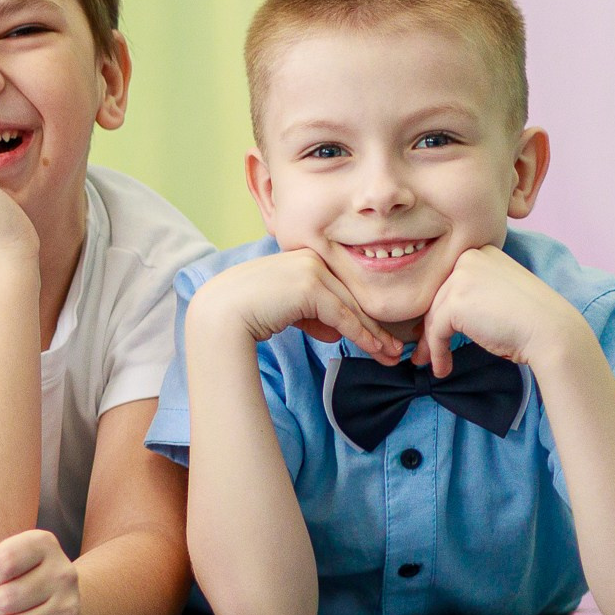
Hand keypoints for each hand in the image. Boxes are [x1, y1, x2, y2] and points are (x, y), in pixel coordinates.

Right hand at [190, 247, 401, 360]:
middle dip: (374, 327)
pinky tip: (376, 350)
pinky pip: (343, 316)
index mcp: (302, 258)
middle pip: (351, 298)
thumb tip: (335, 331)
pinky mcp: (312, 287)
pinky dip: (362, 335)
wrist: (221, 313)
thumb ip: (310, 315)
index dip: (361, 315)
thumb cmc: (244, 312)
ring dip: (375, 335)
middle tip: (394, 350)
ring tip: (391, 355)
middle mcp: (310, 258)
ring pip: (351, 307)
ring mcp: (311, 270)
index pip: (339, 290)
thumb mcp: (284, 310)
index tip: (378, 337)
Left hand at [413, 244, 589, 374]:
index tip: (433, 330)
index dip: (441, 309)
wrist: (553, 332)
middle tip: (423, 352)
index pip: (449, 282)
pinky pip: (436, 331)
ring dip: (430, 343)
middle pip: (438, 297)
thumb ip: (472, 294)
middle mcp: (468, 258)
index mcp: (481, 252)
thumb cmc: (531, 320)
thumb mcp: (498, 294)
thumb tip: (438, 314)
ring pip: (434, 315)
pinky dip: (436, 352)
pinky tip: (442, 368)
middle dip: (429, 327)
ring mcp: (460, 278)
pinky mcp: (455, 302)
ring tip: (429, 362)